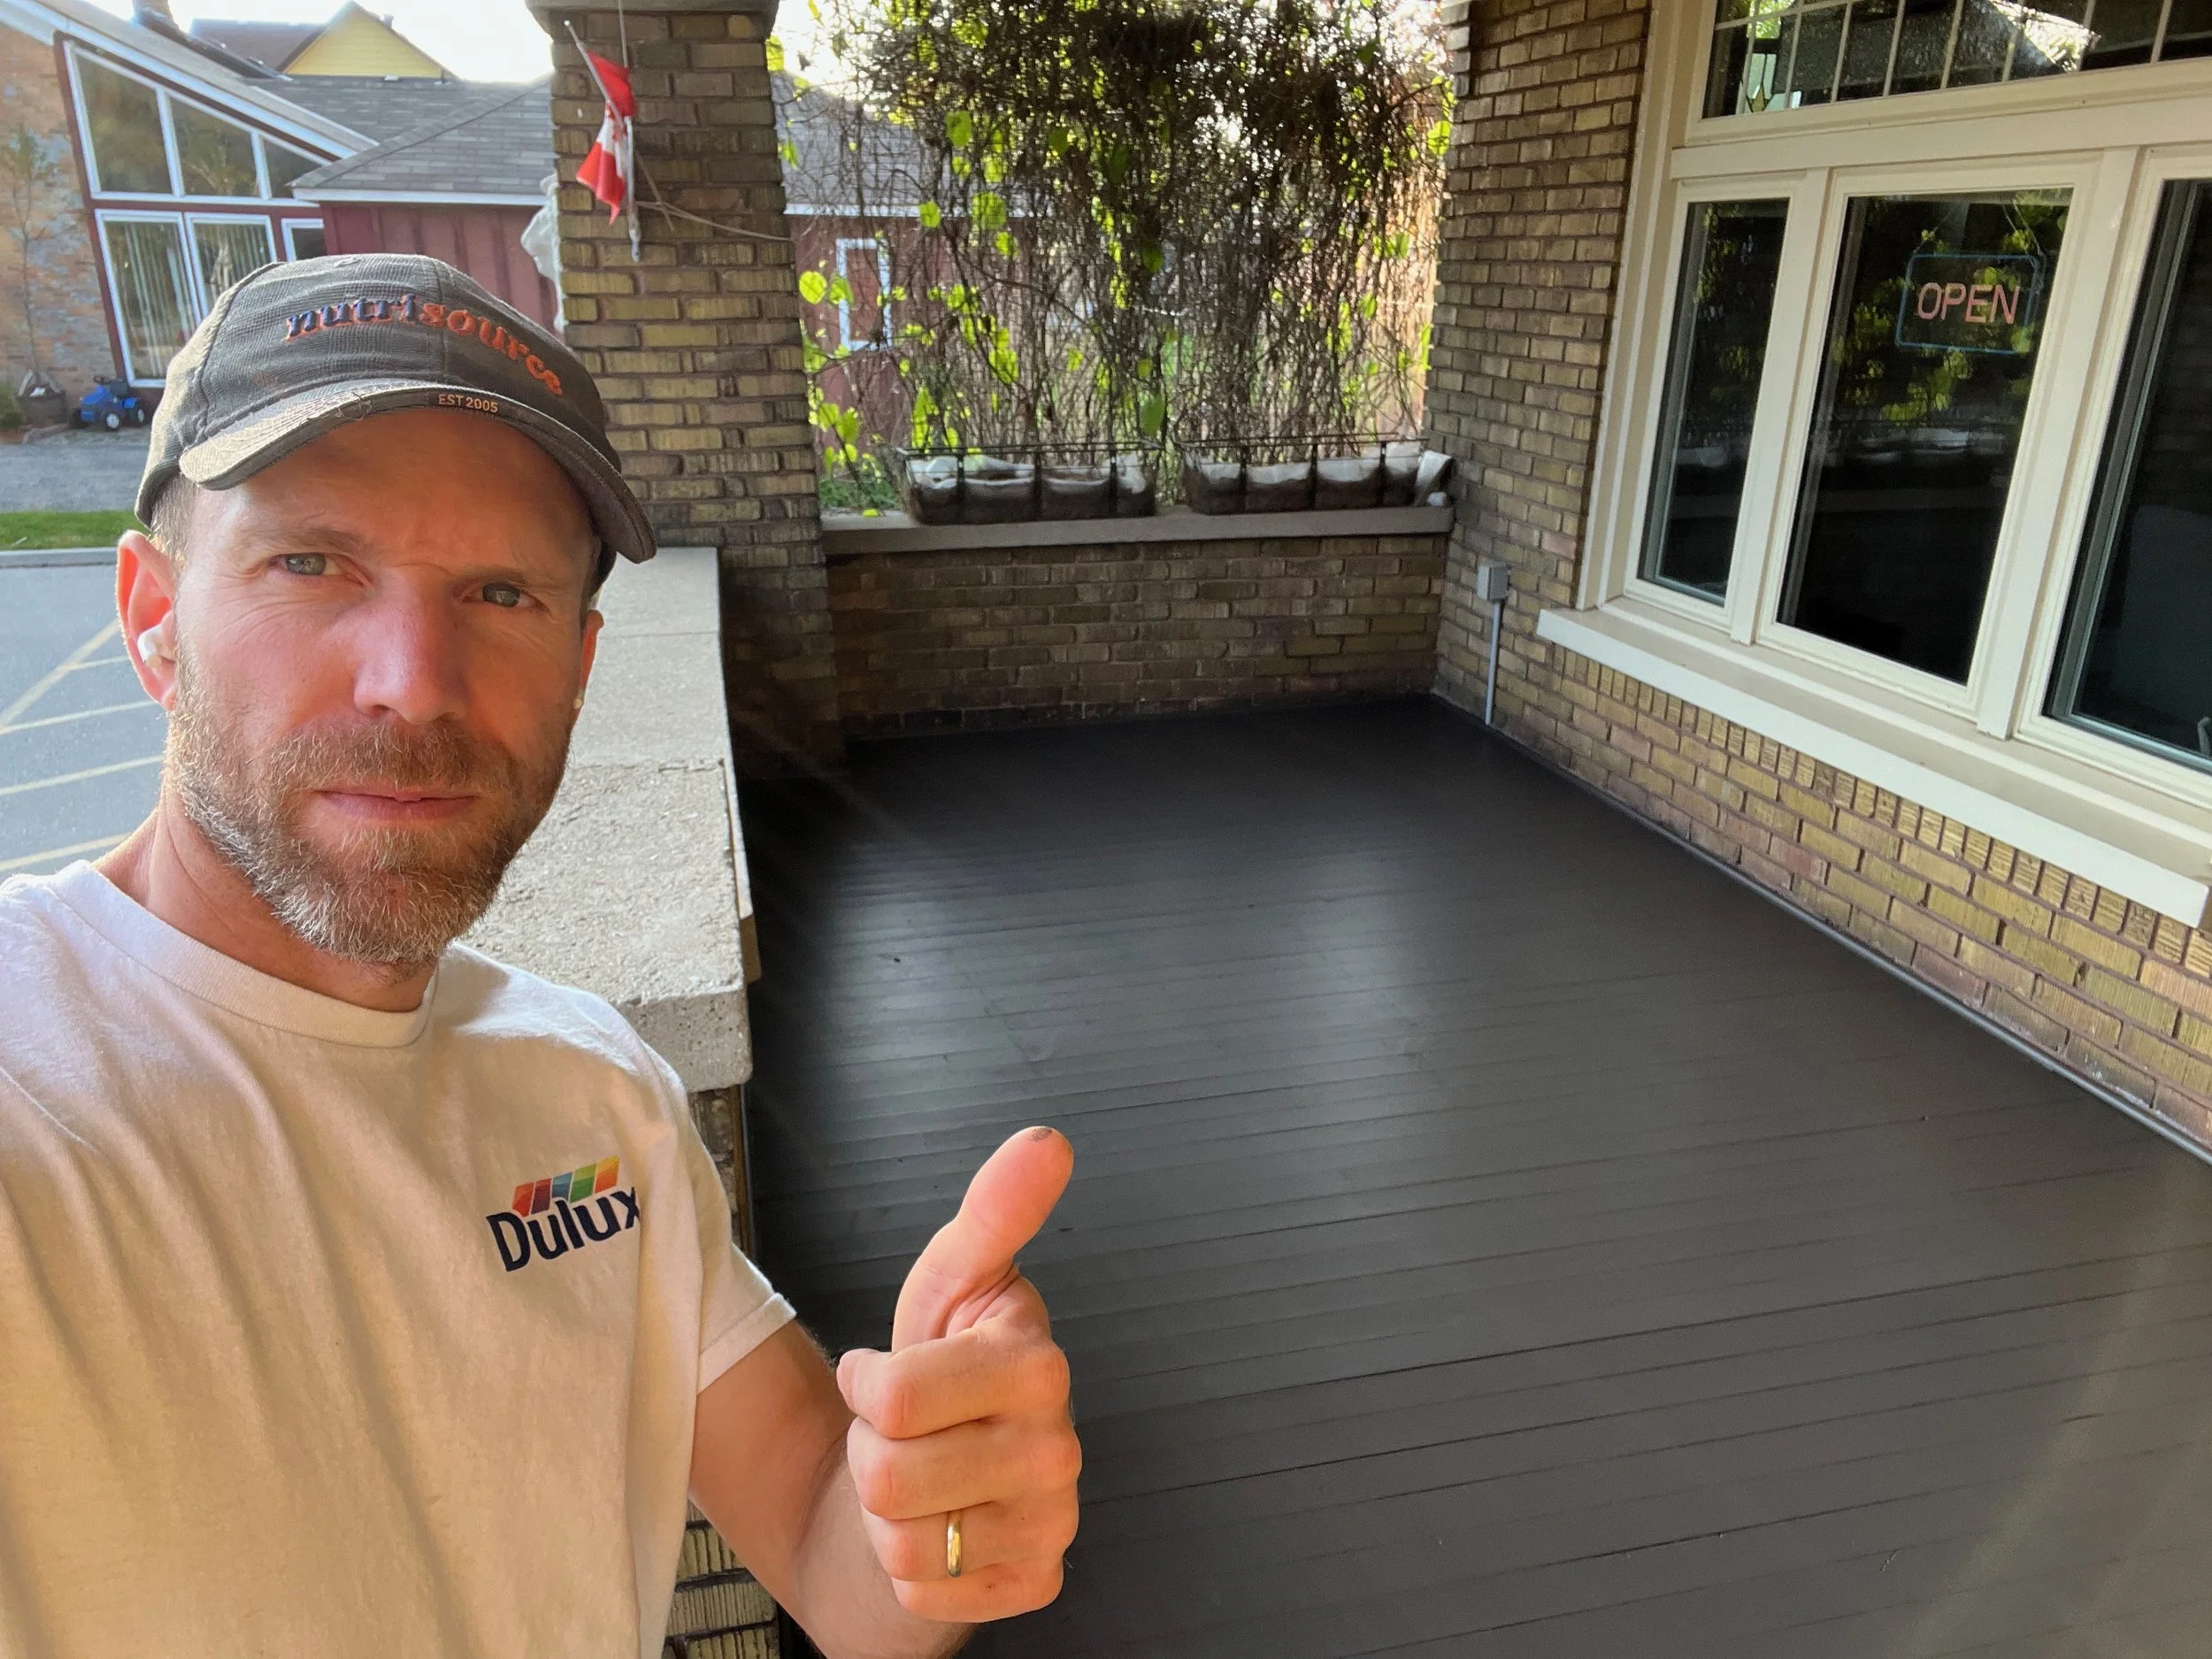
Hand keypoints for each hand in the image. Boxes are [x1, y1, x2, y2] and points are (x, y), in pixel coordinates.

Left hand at [836, 1126, 1079, 1621]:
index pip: (893, 1399)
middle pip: (888, 1479)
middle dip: (871, 1454)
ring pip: (900, 1545)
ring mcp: (1051, 1524)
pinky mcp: (1035, 1584)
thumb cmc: (941, 1365)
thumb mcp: (950, 1280)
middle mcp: (1058, 1450)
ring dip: (885, 1515)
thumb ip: (993, 1211)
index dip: (866, 1385)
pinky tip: (940, 1526)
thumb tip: (1045, 1141)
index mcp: (1038, 1365)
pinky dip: (910, 1570)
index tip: (883, 1372)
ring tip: (919, 1477)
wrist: (946, 1464)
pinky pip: (923, 1594)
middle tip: (903, 1433)